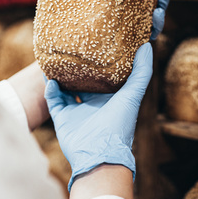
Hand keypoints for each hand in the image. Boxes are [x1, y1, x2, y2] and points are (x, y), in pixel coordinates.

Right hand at [44, 42, 152, 190]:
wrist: (99, 154)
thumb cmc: (119, 124)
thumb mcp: (133, 94)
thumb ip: (142, 72)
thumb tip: (147, 45)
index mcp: (110, 97)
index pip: (104, 76)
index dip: (99, 61)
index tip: (94, 44)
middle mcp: (93, 103)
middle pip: (83, 80)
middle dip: (77, 66)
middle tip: (71, 47)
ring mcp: (77, 111)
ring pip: (65, 88)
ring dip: (60, 75)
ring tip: (55, 59)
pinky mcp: (63, 118)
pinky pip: (53, 100)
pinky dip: (50, 90)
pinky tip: (50, 78)